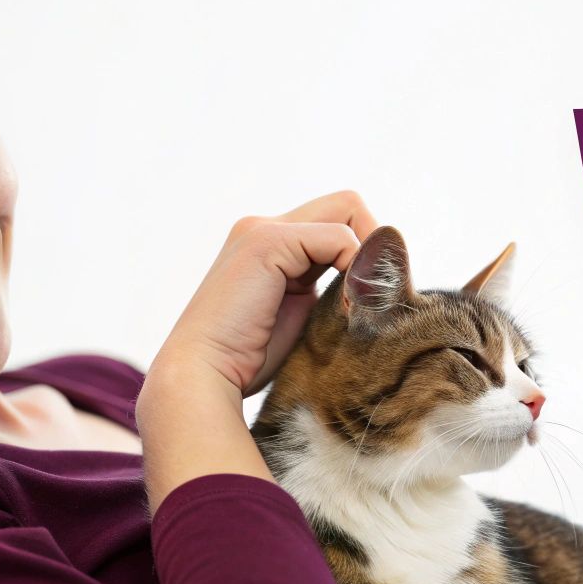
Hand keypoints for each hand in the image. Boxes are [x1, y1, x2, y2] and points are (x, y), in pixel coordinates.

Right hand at [151, 190, 378, 397]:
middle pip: (347, 205)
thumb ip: (331, 289)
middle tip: (376, 294)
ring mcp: (263, 229)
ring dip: (369, 258)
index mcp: (270, 245)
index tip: (369, 300)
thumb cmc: (248, 361)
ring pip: (348, 211)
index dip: (365, 254)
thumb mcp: (302, 316)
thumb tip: (378, 282)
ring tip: (360, 305)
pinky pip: (339, 238)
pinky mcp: (268, 242)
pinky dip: (355, 268)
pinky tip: (345, 308)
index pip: (338, 223)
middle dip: (374, 246)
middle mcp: (264, 227)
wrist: (204, 377)